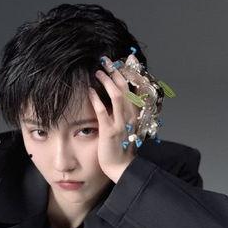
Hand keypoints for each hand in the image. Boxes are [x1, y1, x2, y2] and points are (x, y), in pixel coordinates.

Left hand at [88, 56, 139, 182]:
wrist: (122, 167)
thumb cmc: (121, 146)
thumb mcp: (127, 125)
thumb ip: (125, 110)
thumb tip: (117, 94)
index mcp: (137, 113)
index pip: (137, 87)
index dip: (132, 72)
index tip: (126, 60)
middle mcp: (132, 115)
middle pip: (127, 87)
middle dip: (117, 71)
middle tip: (107, 60)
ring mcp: (122, 123)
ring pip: (117, 95)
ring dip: (107, 81)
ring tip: (98, 72)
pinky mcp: (110, 131)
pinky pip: (103, 112)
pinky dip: (96, 99)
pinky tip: (89, 91)